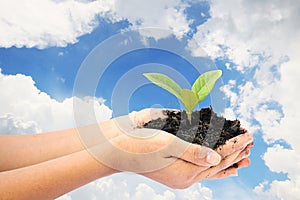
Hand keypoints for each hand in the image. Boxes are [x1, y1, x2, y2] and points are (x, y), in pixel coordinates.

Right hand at [87, 108, 252, 187]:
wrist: (118, 150)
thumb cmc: (140, 144)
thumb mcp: (167, 145)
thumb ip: (194, 152)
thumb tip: (218, 160)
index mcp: (185, 173)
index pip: (218, 159)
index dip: (235, 147)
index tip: (250, 136)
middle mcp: (185, 177)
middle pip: (217, 166)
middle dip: (236, 154)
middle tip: (252, 144)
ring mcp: (180, 175)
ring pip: (210, 170)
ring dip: (228, 162)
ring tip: (244, 158)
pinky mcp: (175, 171)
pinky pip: (200, 169)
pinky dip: (212, 165)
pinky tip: (218, 163)